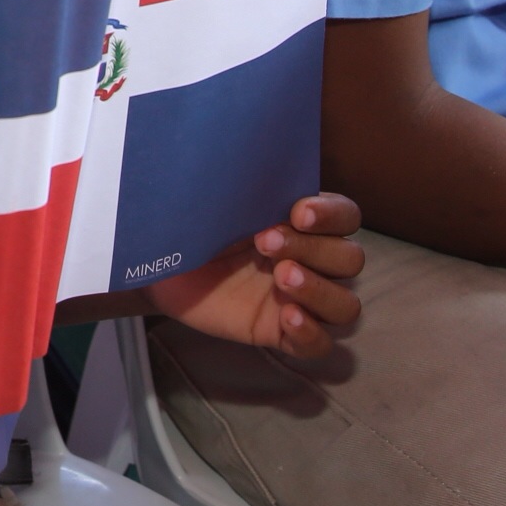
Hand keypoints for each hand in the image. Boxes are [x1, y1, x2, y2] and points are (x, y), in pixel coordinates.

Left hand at [146, 193, 363, 356]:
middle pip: (348, 259)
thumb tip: (259, 160)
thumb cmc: (195, 223)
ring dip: (319, 290)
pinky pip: (319, 345)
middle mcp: (312, 261)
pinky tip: (288, 317)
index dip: (332, 215)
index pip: (346, 216)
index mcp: (304, 222)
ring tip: (281, 277)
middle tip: (265, 241)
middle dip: (313, 248)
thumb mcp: (221, 200)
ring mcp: (299, 299)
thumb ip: (250, 189)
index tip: (297, 212)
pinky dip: (311, 333)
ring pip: (345, 305)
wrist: (157, 263)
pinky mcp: (280, 332)